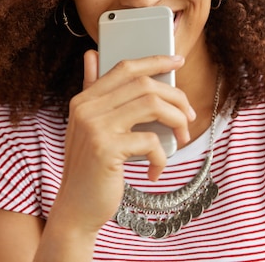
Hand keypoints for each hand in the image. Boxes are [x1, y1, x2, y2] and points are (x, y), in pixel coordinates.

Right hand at [51, 50, 193, 234]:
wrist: (76, 209)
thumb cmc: (90, 168)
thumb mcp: (87, 128)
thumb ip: (92, 92)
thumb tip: (91, 55)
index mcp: (84, 100)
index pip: (124, 68)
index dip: (154, 61)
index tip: (177, 61)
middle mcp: (86, 109)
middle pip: (144, 84)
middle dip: (175, 97)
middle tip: (188, 116)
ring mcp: (95, 128)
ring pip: (152, 105)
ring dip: (176, 121)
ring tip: (181, 138)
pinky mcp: (106, 150)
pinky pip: (150, 141)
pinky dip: (162, 156)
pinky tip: (156, 170)